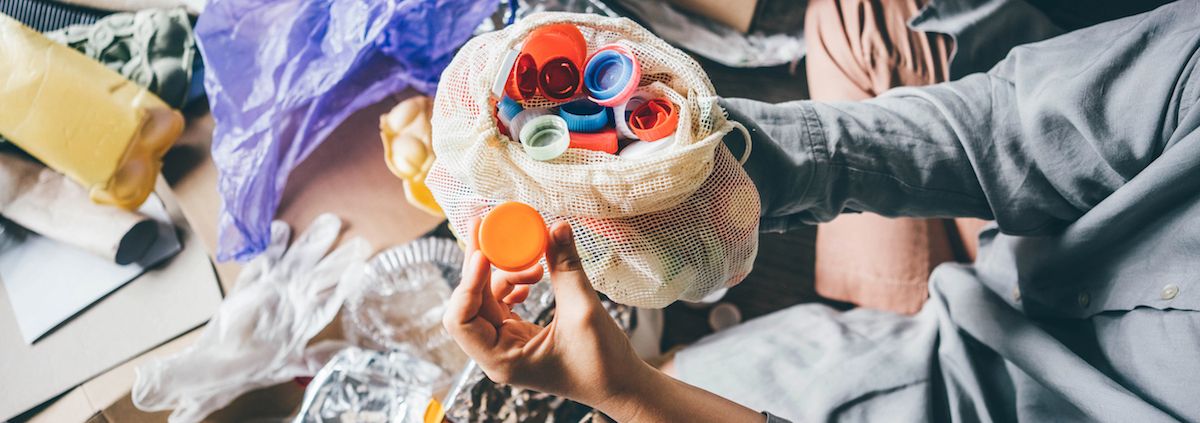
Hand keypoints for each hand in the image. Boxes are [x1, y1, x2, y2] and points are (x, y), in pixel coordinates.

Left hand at [444, 218, 765, 422]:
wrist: (621, 385)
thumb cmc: (603, 364)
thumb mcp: (583, 311)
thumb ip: (565, 267)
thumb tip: (556, 225)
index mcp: (502, 360)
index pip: (462, 319)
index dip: (467, 283)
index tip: (483, 251)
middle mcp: (497, 354)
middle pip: (471, 303)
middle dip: (480, 264)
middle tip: (487, 225)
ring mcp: (507, 345)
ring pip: (486, 299)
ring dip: (504, 273)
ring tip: (536, 264)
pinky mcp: (519, 335)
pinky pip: (502, 303)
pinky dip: (514, 284)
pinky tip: (536, 277)